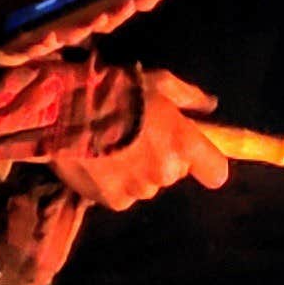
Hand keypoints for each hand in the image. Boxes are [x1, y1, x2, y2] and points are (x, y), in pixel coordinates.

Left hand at [0, 0, 183, 65]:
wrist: (10, 3)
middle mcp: (89, 14)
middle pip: (111, 15)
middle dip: (122, 8)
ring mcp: (60, 30)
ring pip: (78, 30)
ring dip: (88, 24)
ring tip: (97, 13)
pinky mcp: (29, 40)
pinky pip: (35, 42)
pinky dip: (41, 40)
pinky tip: (42, 36)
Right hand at [50, 70, 236, 210]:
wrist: (67, 110)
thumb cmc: (117, 90)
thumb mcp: (159, 82)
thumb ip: (190, 97)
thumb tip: (210, 107)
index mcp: (184, 145)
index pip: (216, 172)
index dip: (205, 163)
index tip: (192, 154)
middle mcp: (166, 173)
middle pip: (174, 173)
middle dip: (161, 159)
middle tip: (137, 137)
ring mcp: (140, 190)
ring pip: (146, 185)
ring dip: (136, 172)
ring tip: (112, 148)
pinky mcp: (114, 201)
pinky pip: (122, 195)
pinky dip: (113, 183)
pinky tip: (98, 162)